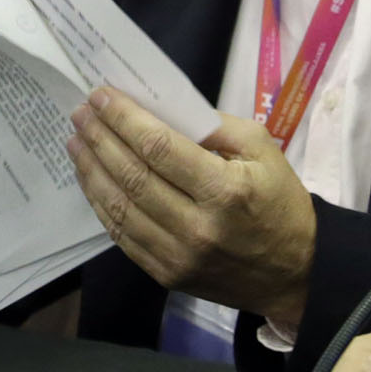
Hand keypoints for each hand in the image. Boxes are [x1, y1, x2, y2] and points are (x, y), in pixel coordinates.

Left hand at [68, 89, 317, 329]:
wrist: (294, 273)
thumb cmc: (280, 203)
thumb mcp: (263, 149)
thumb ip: (215, 127)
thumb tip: (162, 110)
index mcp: (224, 190)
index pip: (158, 148)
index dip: (124, 119)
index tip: (101, 96)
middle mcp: (197, 226)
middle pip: (132, 175)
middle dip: (100, 139)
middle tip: (80, 113)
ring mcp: (178, 256)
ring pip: (119, 208)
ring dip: (91, 171)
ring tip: (76, 142)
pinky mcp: (167, 275)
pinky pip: (122, 236)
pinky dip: (102, 205)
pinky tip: (91, 180)